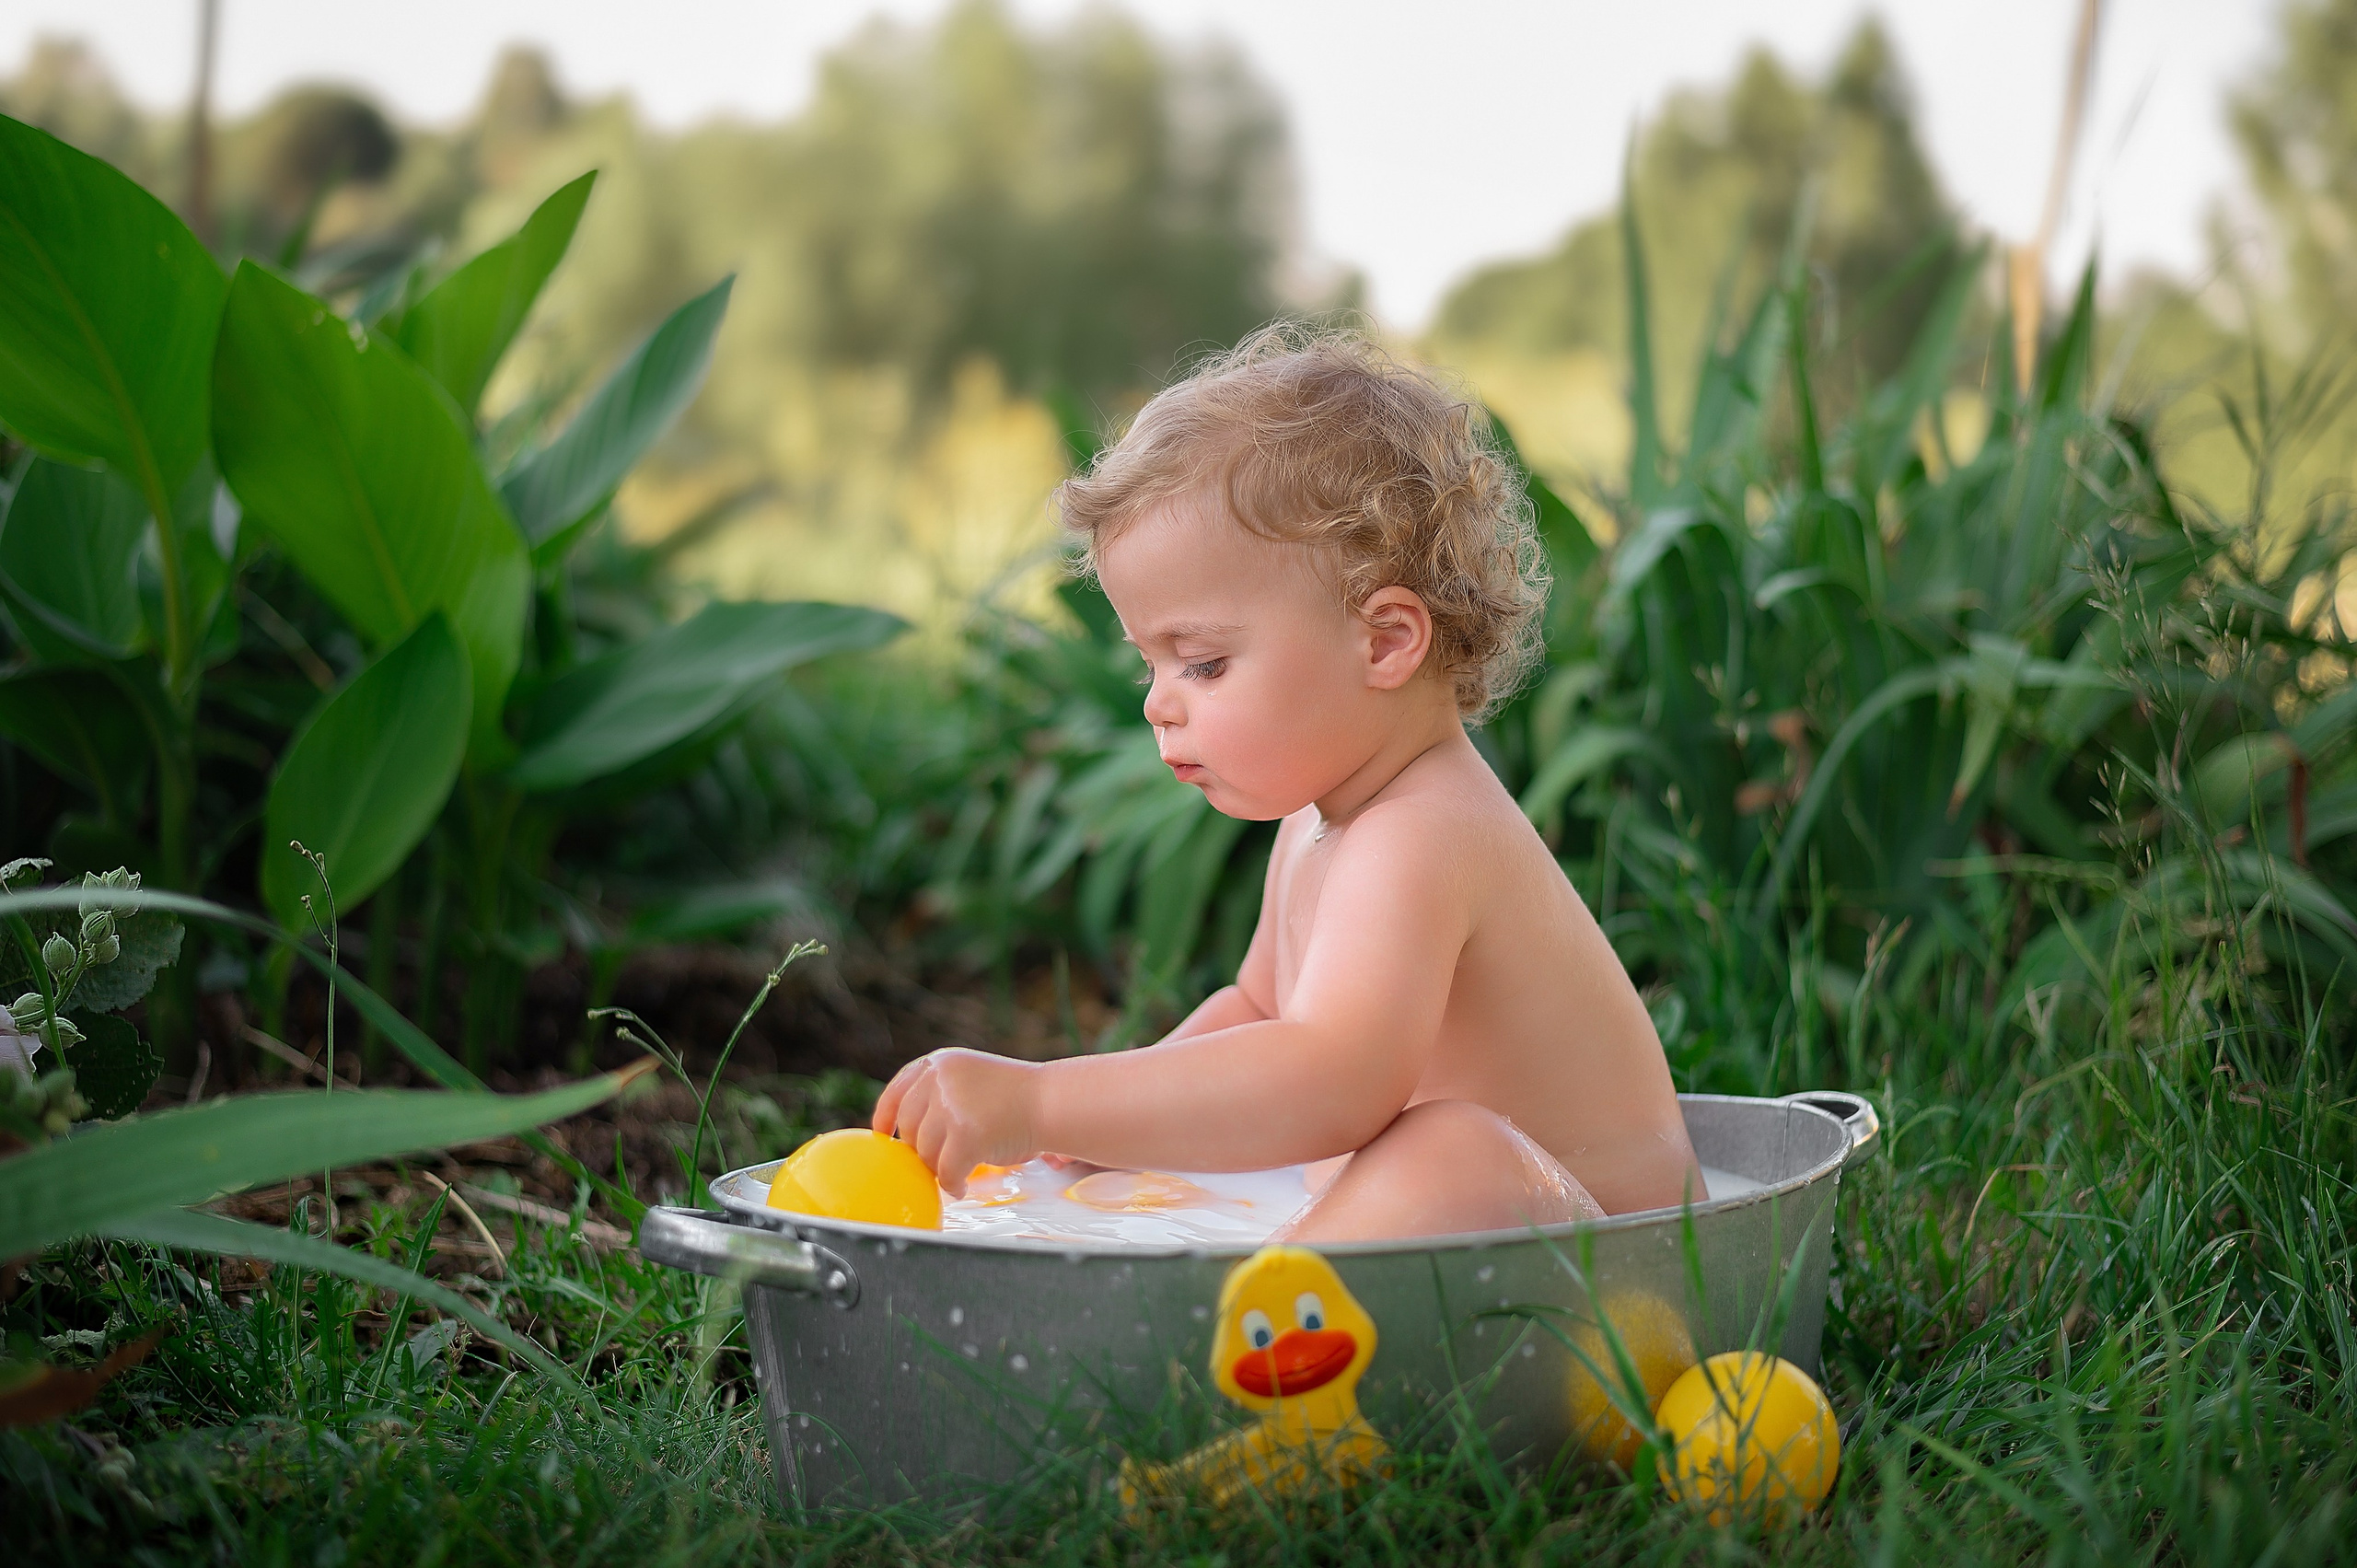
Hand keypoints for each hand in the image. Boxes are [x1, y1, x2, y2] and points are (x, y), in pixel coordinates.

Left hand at [870, 1049, 1043, 1197]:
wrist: (1053, 1102)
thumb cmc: (1019, 1097)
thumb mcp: (972, 1079)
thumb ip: (941, 1095)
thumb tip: (909, 1133)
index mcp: (940, 1063)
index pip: (898, 1090)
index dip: (886, 1116)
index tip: (883, 1134)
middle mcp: (940, 1080)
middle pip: (910, 1129)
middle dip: (922, 1150)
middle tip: (941, 1161)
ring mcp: (951, 1107)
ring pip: (926, 1154)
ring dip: (939, 1169)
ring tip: (957, 1174)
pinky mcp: (965, 1135)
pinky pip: (946, 1172)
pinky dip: (951, 1184)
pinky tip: (961, 1187)